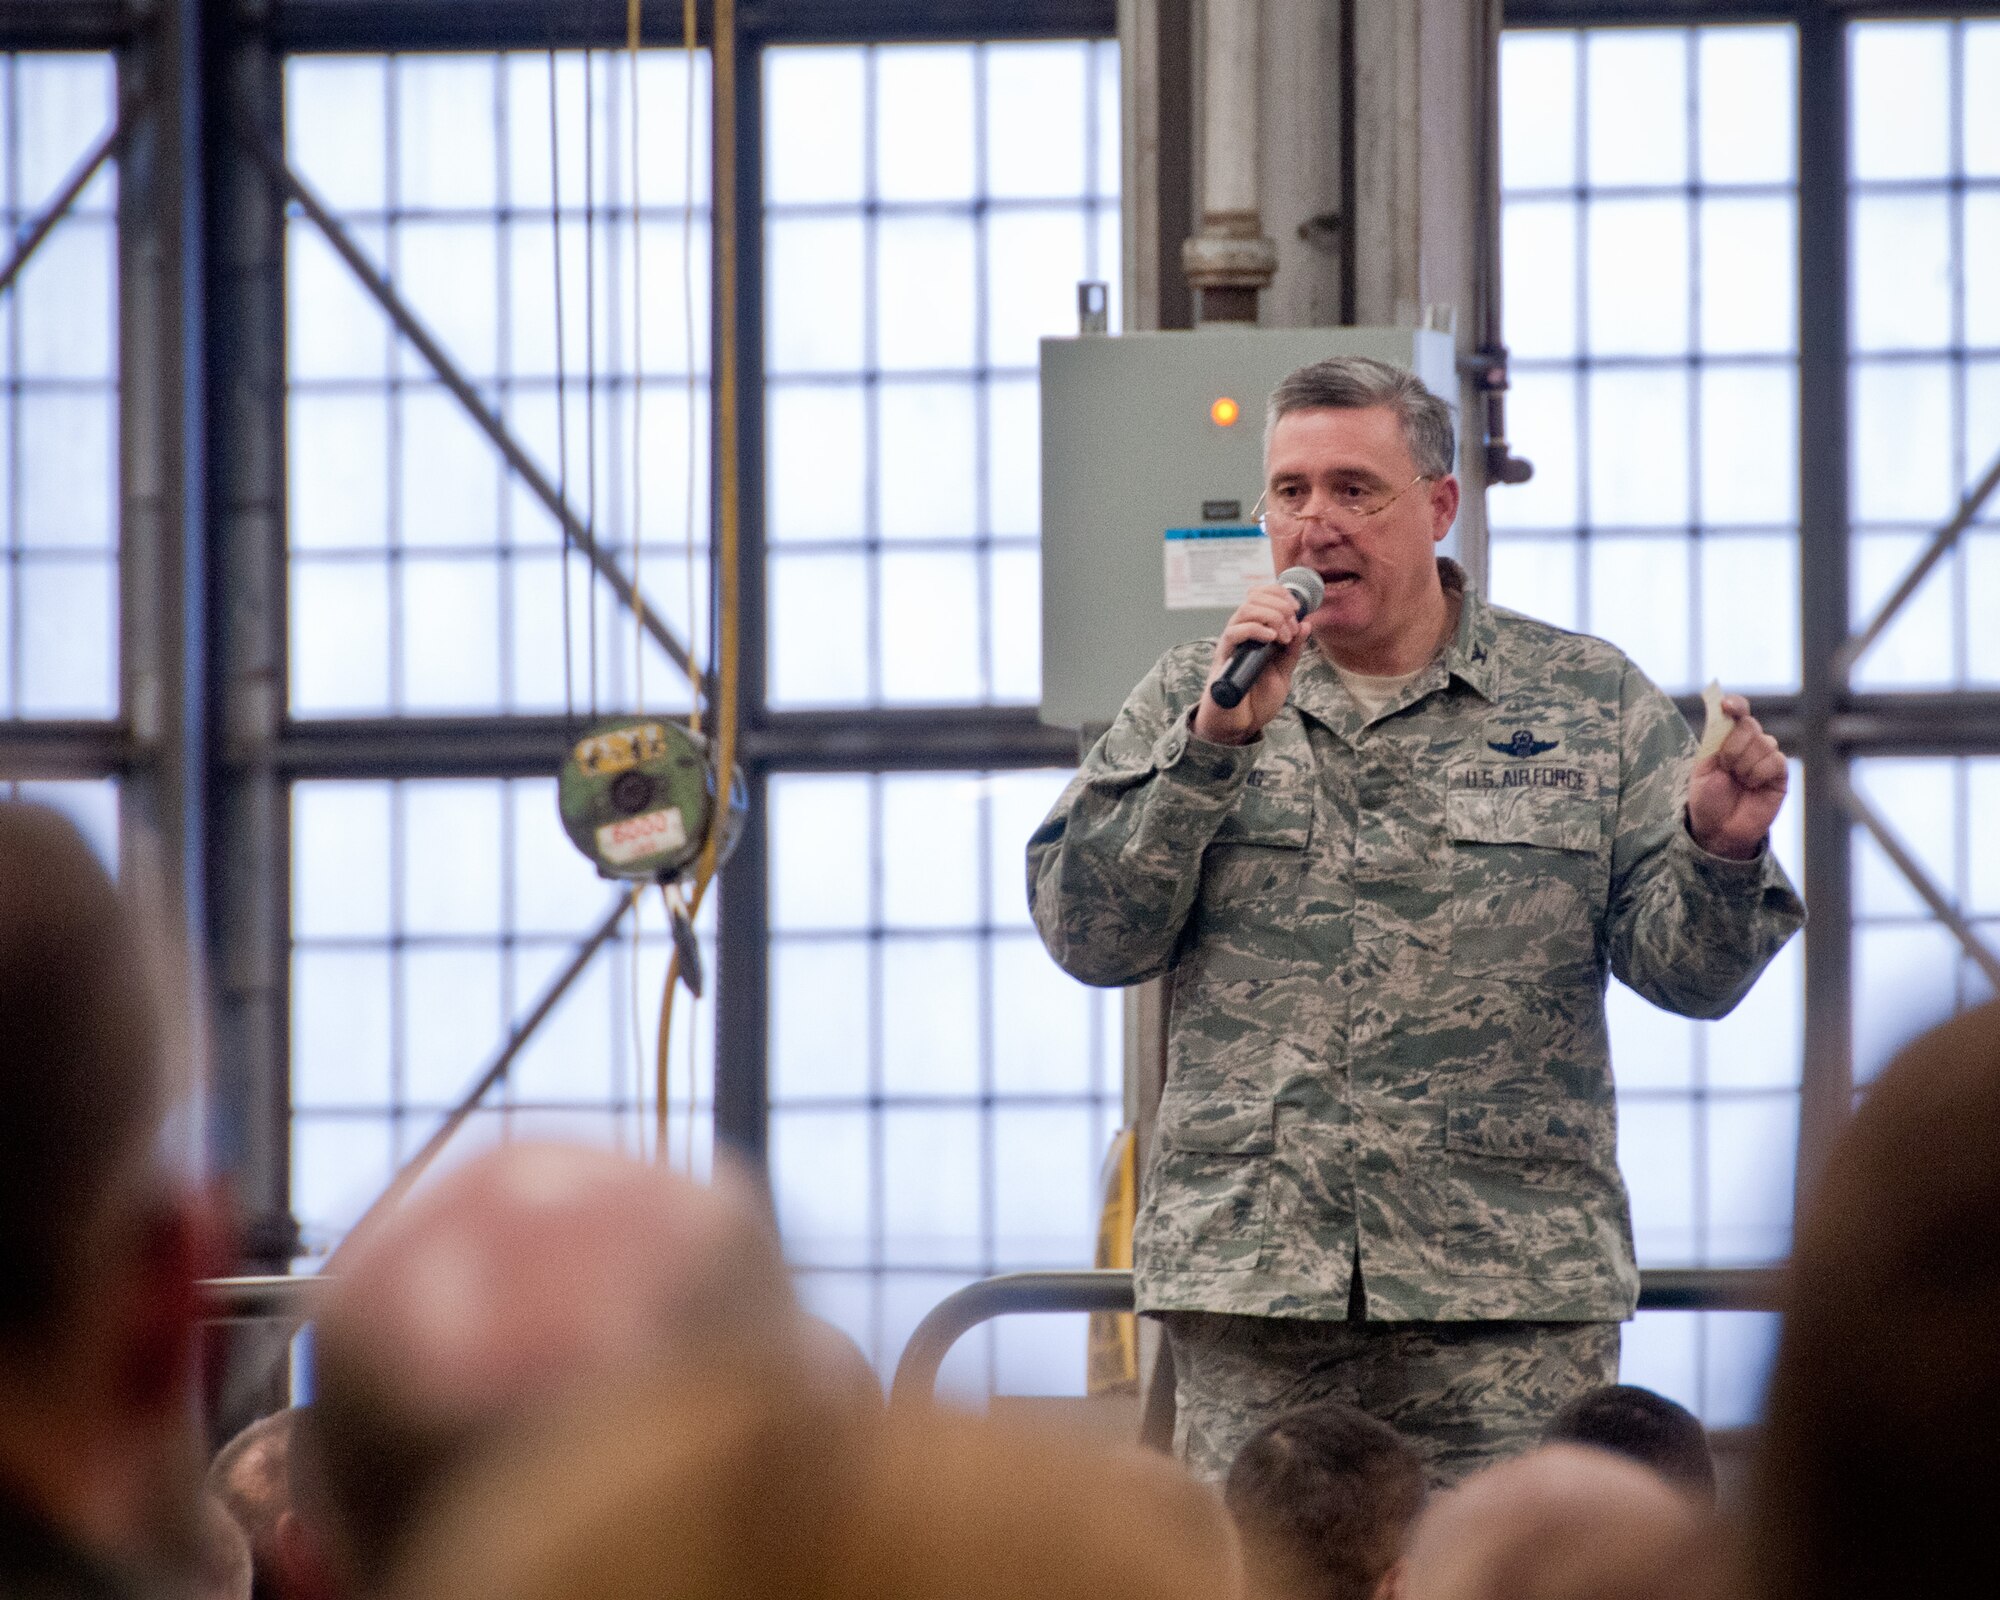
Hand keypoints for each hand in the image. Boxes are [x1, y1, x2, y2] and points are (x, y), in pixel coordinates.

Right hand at [1190, 583, 1308, 745]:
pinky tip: (1272, 640)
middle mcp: (1240, 634)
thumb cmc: (1257, 700)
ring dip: (1271, 616)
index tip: (1298, 608)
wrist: (1240, 726)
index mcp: (1254, 633)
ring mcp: (1231, 644)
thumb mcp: (1283, 673)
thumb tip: (1306, 624)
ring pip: (1244, 610)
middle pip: (1254, 597)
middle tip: (1292, 627)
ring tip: (1283, 637)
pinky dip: (1255, 630)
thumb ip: (1293, 650)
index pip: (1260, 596)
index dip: (1280, 593)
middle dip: (1280, 606)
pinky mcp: (1224, 658)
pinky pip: (1233, 633)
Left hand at [1687, 695, 1787, 859]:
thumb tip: (1723, 711)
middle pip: (1749, 725)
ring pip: (1764, 742)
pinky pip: (1775, 760)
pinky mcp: (1780, 773)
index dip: (1735, 704)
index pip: (1738, 711)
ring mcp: (1766, 757)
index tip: (1727, 707)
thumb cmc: (1707, 798)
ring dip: (1744, 764)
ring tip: (1738, 781)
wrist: (1718, 829)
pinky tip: (1752, 785)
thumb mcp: (1703, 767)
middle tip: (1726, 767)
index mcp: (1727, 738)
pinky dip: (1758, 773)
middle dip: (1733, 746)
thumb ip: (1715, 739)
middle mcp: (1749, 743)